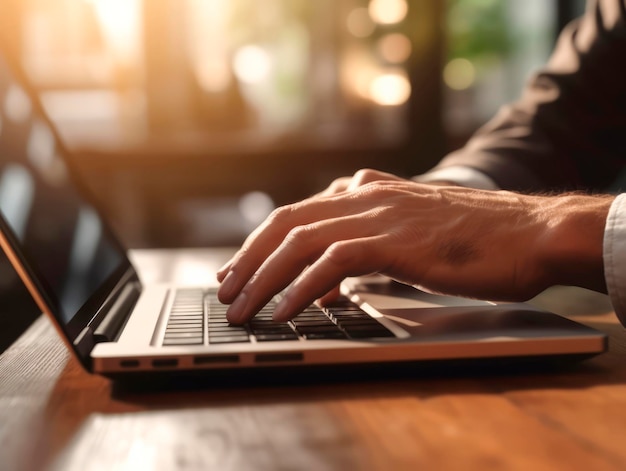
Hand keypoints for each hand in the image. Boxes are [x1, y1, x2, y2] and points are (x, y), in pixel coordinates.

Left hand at [217, 177, 611, 323]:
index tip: (239, 268)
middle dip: (249, 258)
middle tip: (225, 289)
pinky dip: (302, 288)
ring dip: (264, 275)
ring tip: (241, 306)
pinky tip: (286, 310)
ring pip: (300, 239)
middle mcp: (366, 195)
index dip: (262, 242)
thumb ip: (369, 246)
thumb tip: (328, 279)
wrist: (530, 233)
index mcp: (368, 191)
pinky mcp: (394, 240)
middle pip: (287, 222)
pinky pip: (331, 262)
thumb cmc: (476, 241)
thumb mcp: (411, 237)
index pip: (298, 213)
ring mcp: (379, 214)